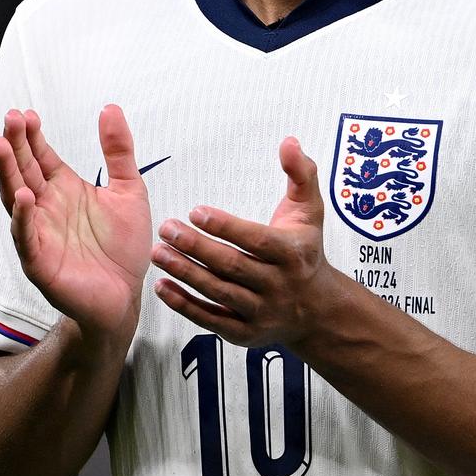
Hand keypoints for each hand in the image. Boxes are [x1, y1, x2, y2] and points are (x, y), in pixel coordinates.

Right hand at [0, 105, 151, 335]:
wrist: (127, 293)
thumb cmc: (124, 245)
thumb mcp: (130, 189)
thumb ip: (119, 150)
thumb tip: (110, 108)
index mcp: (65, 189)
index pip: (41, 156)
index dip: (33, 136)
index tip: (27, 113)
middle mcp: (47, 208)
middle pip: (24, 171)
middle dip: (15, 146)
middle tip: (10, 119)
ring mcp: (40, 233)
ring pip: (16, 199)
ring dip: (8, 174)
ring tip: (2, 147)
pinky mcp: (41, 262)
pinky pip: (27, 238)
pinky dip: (23, 218)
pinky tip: (24, 198)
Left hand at [152, 136, 335, 347]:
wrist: (316, 308)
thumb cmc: (306, 250)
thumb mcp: (310, 209)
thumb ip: (300, 173)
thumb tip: (289, 143)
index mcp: (292, 253)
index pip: (256, 240)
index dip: (225, 227)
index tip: (197, 211)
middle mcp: (277, 285)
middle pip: (232, 266)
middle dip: (196, 247)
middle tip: (167, 228)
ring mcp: (260, 312)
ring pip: (218, 293)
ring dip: (185, 273)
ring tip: (158, 252)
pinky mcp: (244, 332)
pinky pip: (210, 319)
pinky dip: (184, 305)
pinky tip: (162, 286)